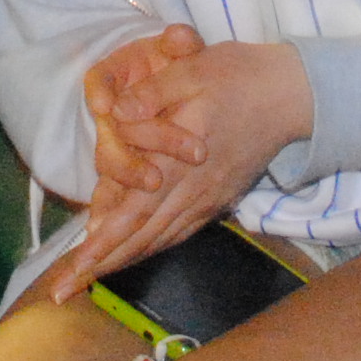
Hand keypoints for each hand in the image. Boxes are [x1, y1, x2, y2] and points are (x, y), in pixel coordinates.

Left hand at [40, 25, 315, 302]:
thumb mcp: (195, 69)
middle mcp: (194, 189)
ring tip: (89, 277)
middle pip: (141, 236)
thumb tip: (114, 111)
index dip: (103, 243)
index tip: (75, 269)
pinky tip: (136, 251)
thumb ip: (154, 92)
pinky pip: (180, 231)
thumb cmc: (241, 75)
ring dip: (123, 260)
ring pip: (160, 239)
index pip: (134, 210)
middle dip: (101, 265)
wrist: (294, 95)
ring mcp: (209, 198)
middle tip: (65, 292)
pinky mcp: (219, 198)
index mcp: (181, 160)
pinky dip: (153, 246)